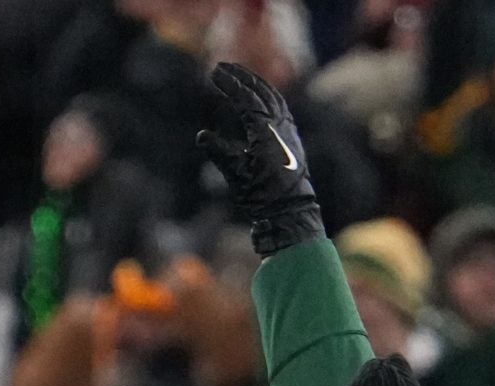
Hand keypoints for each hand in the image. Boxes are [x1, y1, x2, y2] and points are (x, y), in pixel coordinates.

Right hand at [197, 60, 321, 255]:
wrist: (291, 212)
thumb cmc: (262, 196)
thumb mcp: (236, 174)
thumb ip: (219, 152)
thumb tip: (202, 135)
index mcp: (265, 129)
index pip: (245, 97)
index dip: (229, 83)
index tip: (214, 72)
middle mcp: (280, 124)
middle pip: (260, 89)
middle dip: (241, 75)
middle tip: (224, 66)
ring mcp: (289, 129)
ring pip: (273, 96)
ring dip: (256, 82)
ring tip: (241, 75)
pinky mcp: (293, 138)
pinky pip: (281, 107)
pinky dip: (269, 95)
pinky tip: (263, 96)